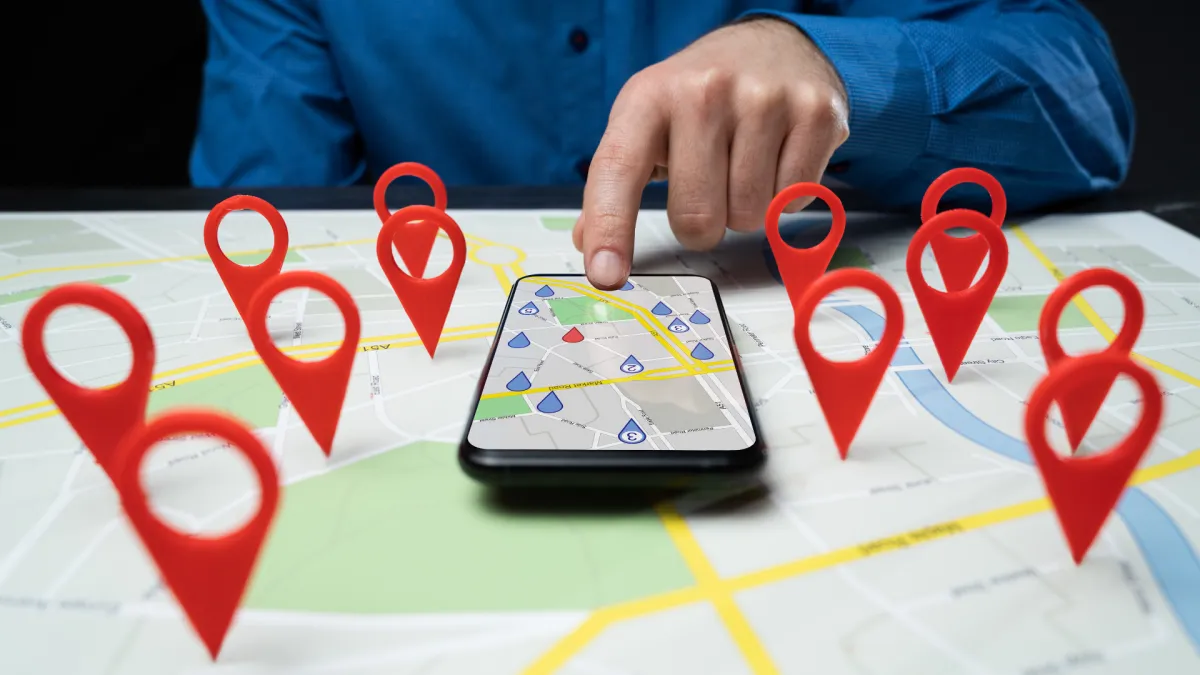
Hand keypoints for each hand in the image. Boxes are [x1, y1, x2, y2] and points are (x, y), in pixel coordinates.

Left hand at [573, 17, 849, 289]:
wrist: (772, 44)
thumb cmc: (700, 96)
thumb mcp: (645, 122)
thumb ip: (613, 184)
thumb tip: (589, 243)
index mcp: (648, 97)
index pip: (618, 171)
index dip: (611, 228)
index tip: (606, 274)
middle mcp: (704, 91)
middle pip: (696, 218)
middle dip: (702, 224)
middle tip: (708, 187)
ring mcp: (764, 99)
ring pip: (749, 216)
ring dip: (745, 210)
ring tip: (744, 165)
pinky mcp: (816, 113)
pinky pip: (793, 202)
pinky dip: (784, 199)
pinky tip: (777, 160)